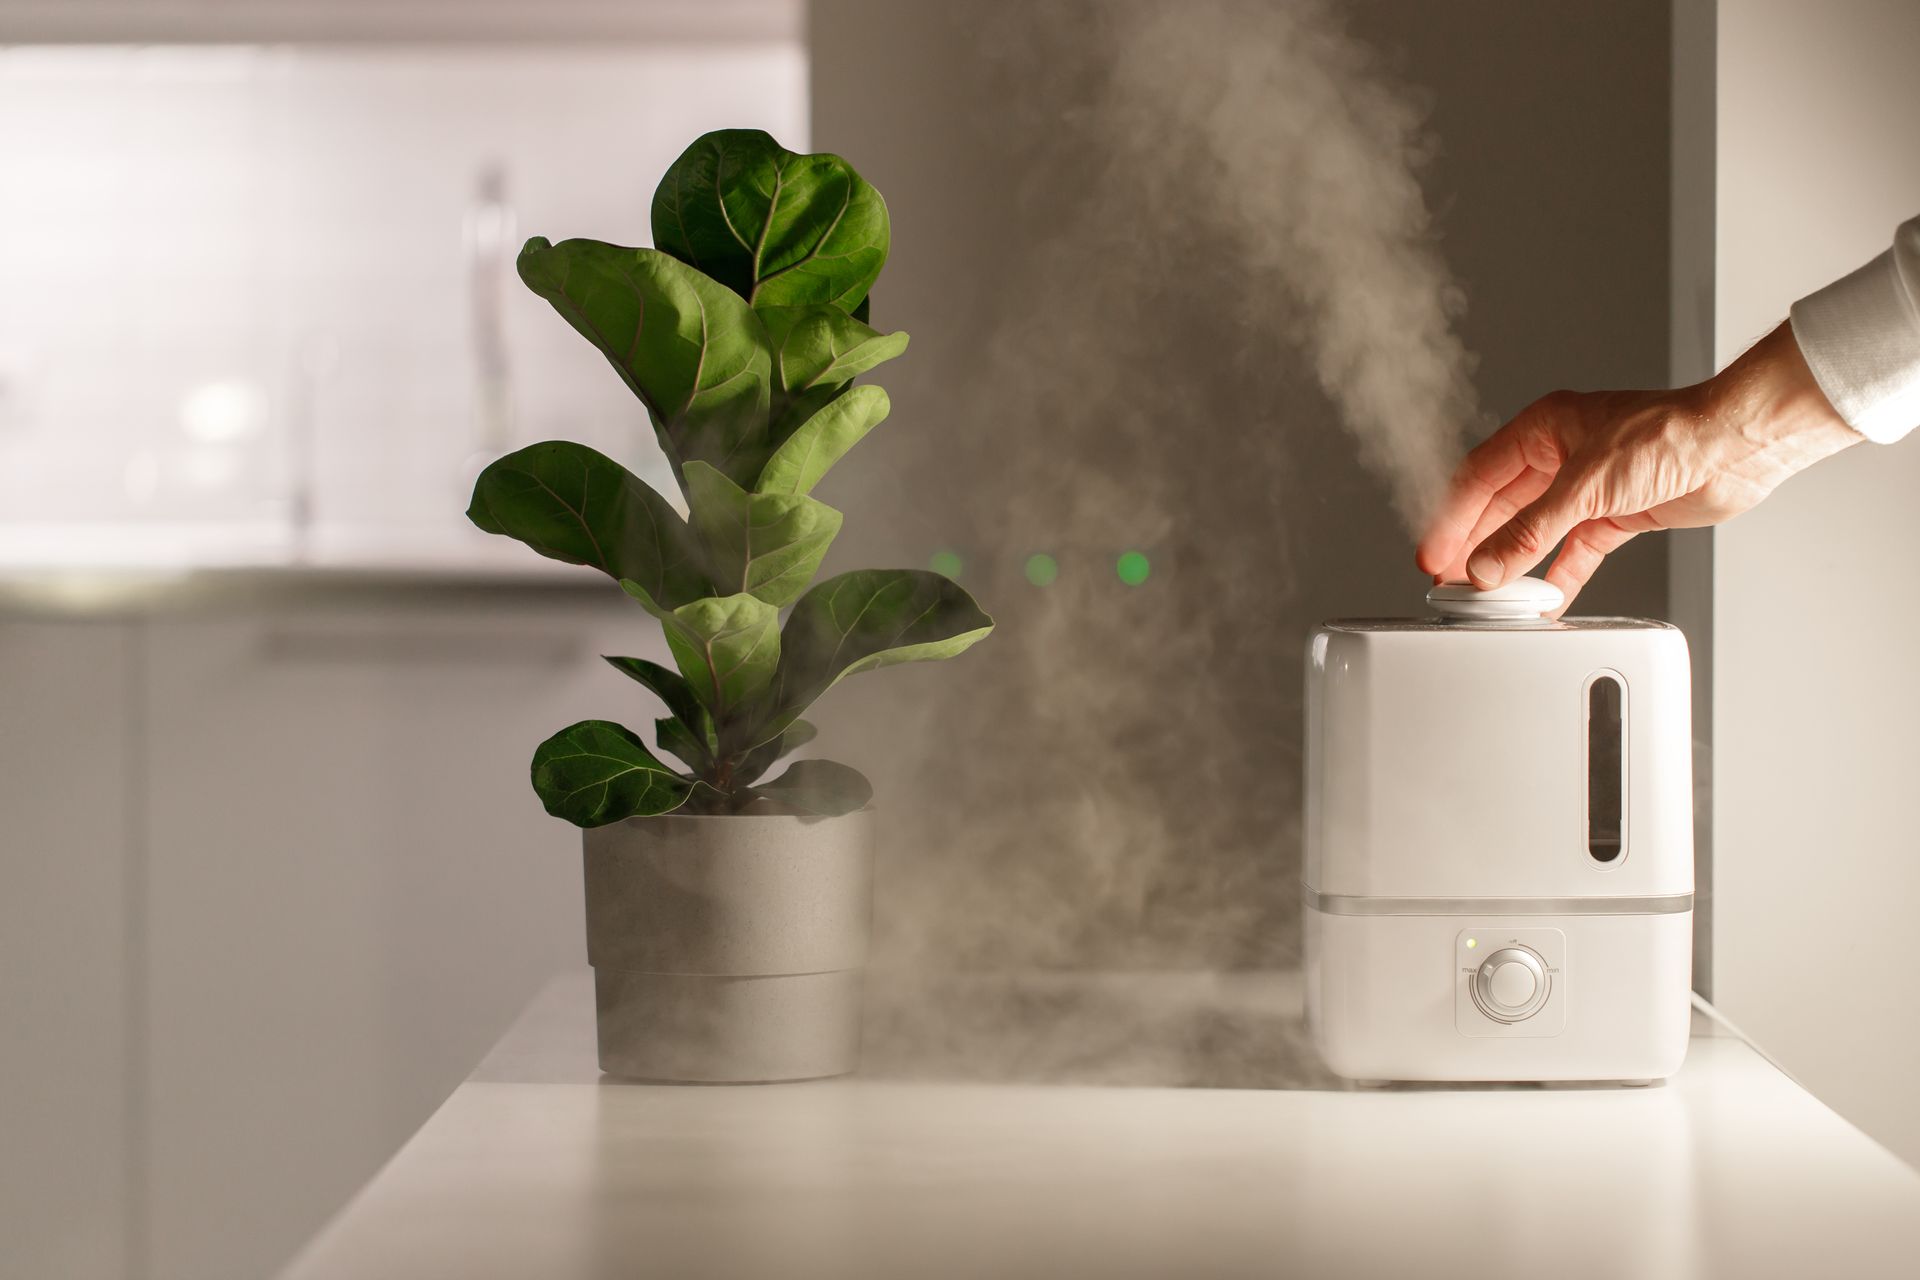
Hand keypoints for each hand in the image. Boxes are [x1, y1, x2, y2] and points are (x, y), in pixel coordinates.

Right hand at [1415, 322, 1864, 610]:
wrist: (1735, 447)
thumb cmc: (1671, 434)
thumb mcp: (1585, 485)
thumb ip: (1531, 531)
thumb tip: (1488, 565)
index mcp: (1543, 428)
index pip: (1478, 478)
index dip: (1452, 519)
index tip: (1434, 555)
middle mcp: (1561, 455)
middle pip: (1502, 508)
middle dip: (1477, 546)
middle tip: (1452, 582)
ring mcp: (1589, 487)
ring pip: (1535, 533)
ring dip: (1514, 564)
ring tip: (1489, 595)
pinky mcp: (1616, 515)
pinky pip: (1574, 552)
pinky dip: (1557, 577)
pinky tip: (1542, 599)